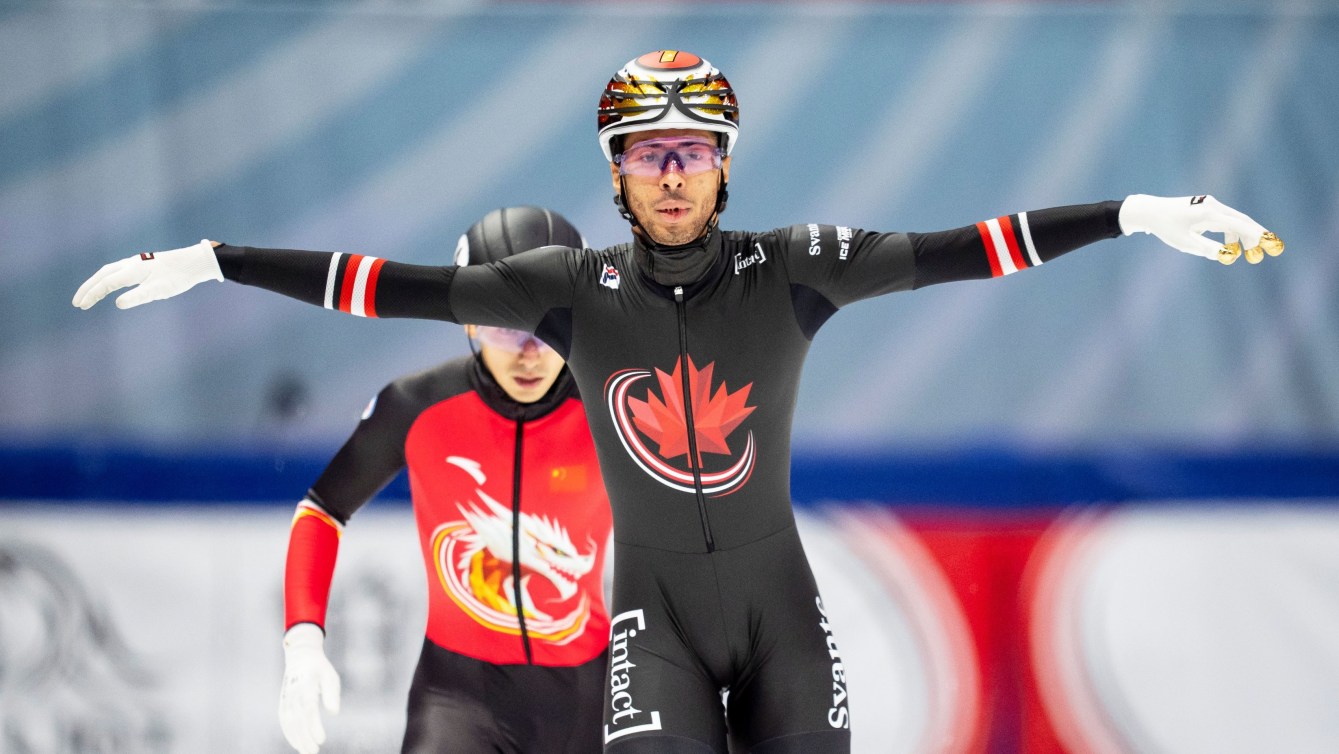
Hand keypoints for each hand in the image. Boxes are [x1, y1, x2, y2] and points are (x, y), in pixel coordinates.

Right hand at [71, 239, 222, 309]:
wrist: (195, 262)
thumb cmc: (178, 277)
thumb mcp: (159, 290)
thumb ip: (139, 296)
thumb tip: (118, 303)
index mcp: (133, 270)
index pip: (106, 283)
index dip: (92, 294)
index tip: (81, 306)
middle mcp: (131, 264)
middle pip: (102, 275)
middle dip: (88, 288)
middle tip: (77, 302)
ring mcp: (137, 263)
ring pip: (109, 271)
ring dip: (97, 283)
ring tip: (88, 296)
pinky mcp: (143, 264)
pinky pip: (118, 270)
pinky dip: (108, 278)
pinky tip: (110, 285)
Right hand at [279, 623, 340, 753]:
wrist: (301, 656)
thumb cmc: (320, 669)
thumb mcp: (330, 676)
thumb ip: (332, 694)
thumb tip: (334, 713)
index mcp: (305, 684)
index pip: (309, 709)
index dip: (313, 726)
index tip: (322, 739)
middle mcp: (293, 692)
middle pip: (297, 719)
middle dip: (305, 737)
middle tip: (314, 751)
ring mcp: (286, 697)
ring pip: (289, 722)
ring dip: (296, 738)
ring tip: (307, 751)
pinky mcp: (283, 701)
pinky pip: (283, 720)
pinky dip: (289, 733)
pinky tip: (297, 744)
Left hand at [1119, 194, 1283, 264]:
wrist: (1151, 212)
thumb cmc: (1167, 227)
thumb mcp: (1185, 242)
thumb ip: (1206, 249)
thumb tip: (1225, 255)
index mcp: (1208, 213)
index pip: (1238, 224)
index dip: (1255, 234)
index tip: (1270, 241)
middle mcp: (1212, 206)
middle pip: (1241, 220)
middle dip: (1254, 234)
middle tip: (1267, 248)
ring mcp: (1210, 205)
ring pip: (1233, 220)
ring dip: (1240, 236)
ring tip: (1243, 252)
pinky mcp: (1206, 208)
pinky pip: (1224, 220)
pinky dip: (1229, 232)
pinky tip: (1229, 245)